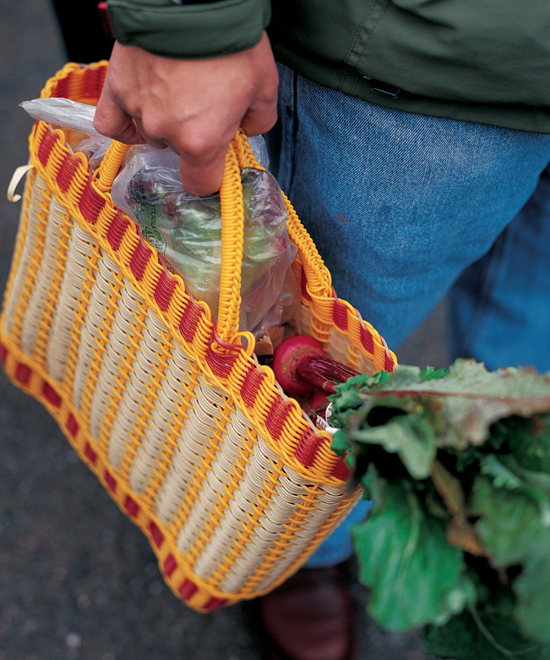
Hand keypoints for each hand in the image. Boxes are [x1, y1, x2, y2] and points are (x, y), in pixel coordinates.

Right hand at [94, 32, 278, 195]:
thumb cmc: (232, 42)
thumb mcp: (264, 87)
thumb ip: (258, 121)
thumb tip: (245, 130)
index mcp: (201, 142)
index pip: (200, 183)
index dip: (210, 175)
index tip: (216, 160)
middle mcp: (166, 132)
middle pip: (177, 152)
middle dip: (191, 135)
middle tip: (204, 104)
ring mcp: (138, 110)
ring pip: (150, 134)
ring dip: (163, 122)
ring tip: (177, 93)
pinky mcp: (117, 87)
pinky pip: (111, 122)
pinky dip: (123, 124)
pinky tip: (135, 118)